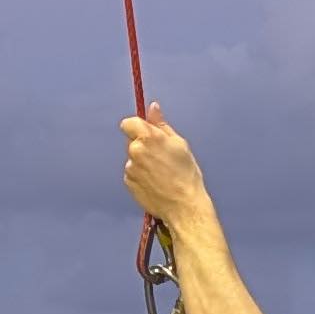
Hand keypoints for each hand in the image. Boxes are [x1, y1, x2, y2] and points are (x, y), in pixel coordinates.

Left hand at [122, 107, 212, 236]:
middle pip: (132, 141)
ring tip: (161, 173)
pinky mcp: (128, 182)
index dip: (136, 127)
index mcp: (147, 137)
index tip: (146, 133)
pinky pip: (132, 173)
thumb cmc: (186, 174)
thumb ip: (161, 125)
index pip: (128, 123)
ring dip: (142, 162)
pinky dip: (141, 176)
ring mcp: (130, 168)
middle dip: (143, 146)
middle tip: (161, 157)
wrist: (183, 206)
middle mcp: (135, 151)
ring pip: (133, 159)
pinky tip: (155, 183)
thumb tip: (152, 107)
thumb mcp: (179, 143)